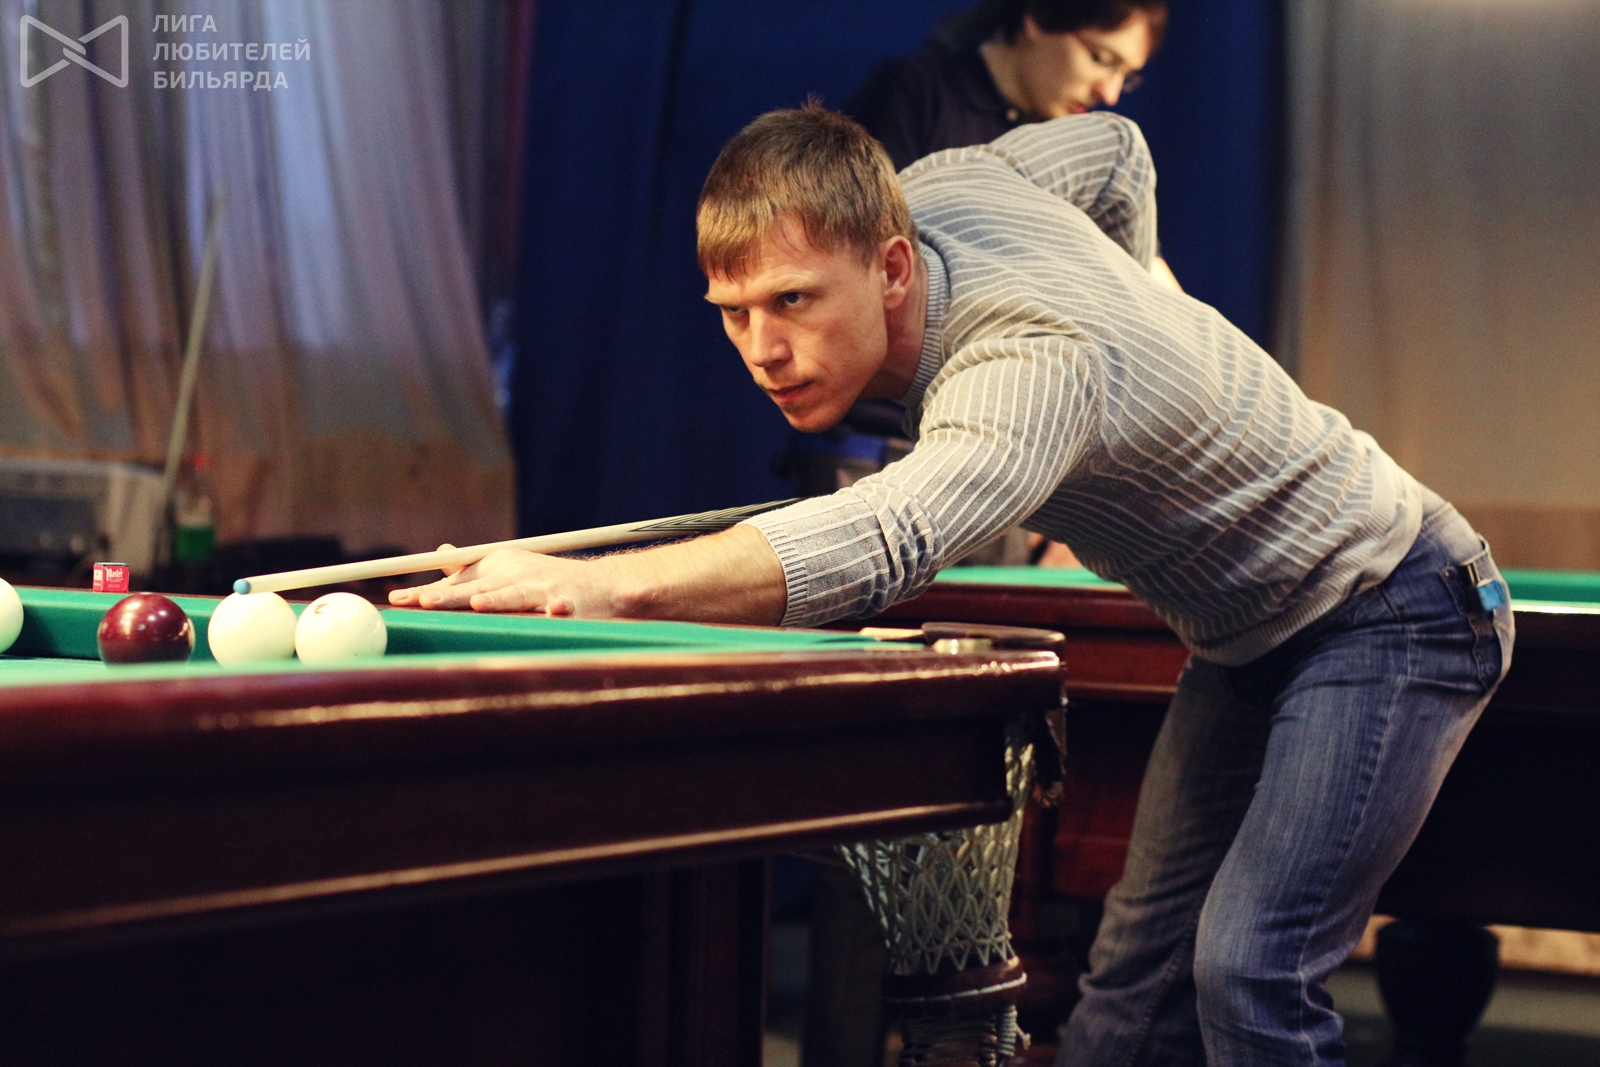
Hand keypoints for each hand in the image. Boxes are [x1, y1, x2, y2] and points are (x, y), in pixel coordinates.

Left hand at [388, 546, 609, 614]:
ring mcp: (542, 587)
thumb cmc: (545, 580)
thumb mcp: (507, 568)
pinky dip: (557, 609)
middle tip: (425, 602)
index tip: (398, 599)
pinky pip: (560, 607)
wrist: (598, 584)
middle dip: (451, 595)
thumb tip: (439, 551)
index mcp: (498, 565)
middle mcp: (516, 573)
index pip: (456, 579)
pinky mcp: (567, 602)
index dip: (427, 590)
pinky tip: (555, 612)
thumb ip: (471, 566)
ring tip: (478, 604)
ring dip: (498, 599)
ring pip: (515, 595)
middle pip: (478, 587)